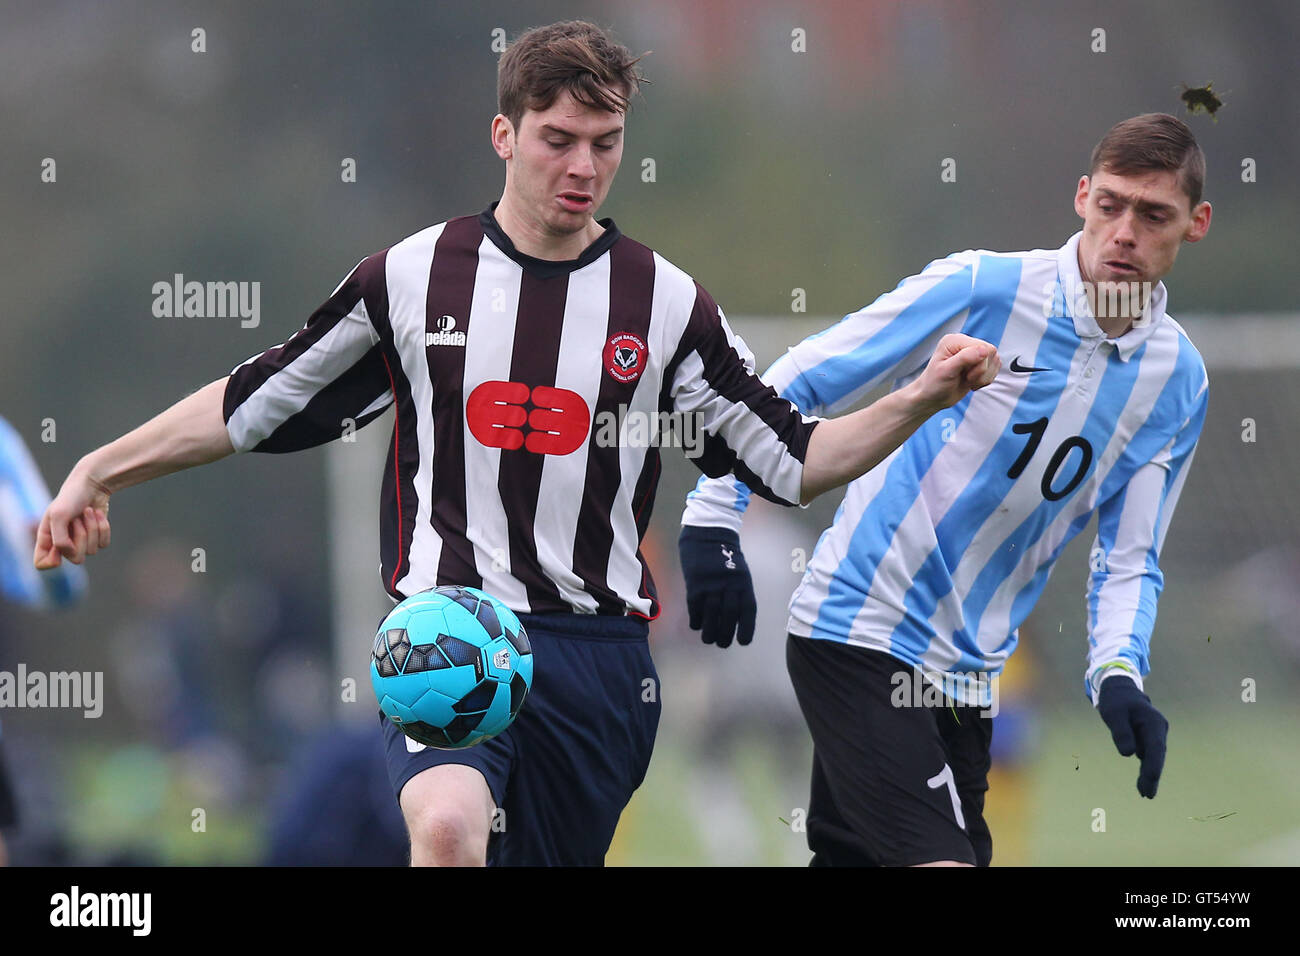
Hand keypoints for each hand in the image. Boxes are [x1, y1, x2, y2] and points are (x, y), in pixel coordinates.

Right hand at [33, 465, 111, 568]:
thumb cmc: (71, 497)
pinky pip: (104, 543)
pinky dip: (103, 527)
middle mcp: (62, 543)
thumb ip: (60, 539)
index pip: (42, 563)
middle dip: (80, 536)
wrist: (93, 484)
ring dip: (92, 528)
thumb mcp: (59, 515)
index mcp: (46, 538)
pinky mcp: (96, 537)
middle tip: (76, 518)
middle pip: (75, 558)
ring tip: (86, 512)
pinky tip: (97, 514)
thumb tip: (70, 554)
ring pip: (91, 550)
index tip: (59, 548)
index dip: (51, 561)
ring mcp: (80, 541)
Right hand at [678, 525, 756, 647]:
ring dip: (709, 632)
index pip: (747, 612)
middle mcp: (729, 586)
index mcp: (743, 583)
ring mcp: (711, 586)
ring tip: (708, 639)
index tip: (744, 642)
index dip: (747, 629)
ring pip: (711, 616)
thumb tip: (734, 618)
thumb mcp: (740, 572)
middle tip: (722, 644)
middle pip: (728, 617)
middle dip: (726, 635)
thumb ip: (738, 592)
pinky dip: (696, 620)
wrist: (707, 534)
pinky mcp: (695, 585)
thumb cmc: (725, 555)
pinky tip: (696, 625)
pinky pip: (695, 608)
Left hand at [908, 333, 999, 412]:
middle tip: (967, 379)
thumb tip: (984, 350)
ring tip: (969, 381)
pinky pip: (995, 367)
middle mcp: (964, 343)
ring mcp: (972, 353)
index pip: (982, 347)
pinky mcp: (979, 363)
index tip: (966, 376)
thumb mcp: (946, 371)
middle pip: (991, 352)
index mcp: (955, 341)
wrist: (933, 397)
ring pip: (995, 360)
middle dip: (982, 371)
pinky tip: (973, 382)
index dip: (979, 365)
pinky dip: (987, 379)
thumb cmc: (934, 384)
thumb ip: (964, 358)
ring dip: (984, 376)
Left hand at [1097, 675, 1168, 798]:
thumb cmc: (1116, 702)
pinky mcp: (1148, 739)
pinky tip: (1143, 784)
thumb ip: (1121, 732)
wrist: (1119, 691)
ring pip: (1153, 758)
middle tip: (1147, 795)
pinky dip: (1146, 769)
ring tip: (1145, 794)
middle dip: (1152, 775)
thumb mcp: (1114, 714)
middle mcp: (1158, 729)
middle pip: (1156, 755)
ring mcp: (1155, 735)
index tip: (1151, 779)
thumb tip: (1129, 754)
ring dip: (1149, 775)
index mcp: (1153, 722)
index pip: (1155, 746)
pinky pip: (1148, 757)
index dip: (1154, 764)